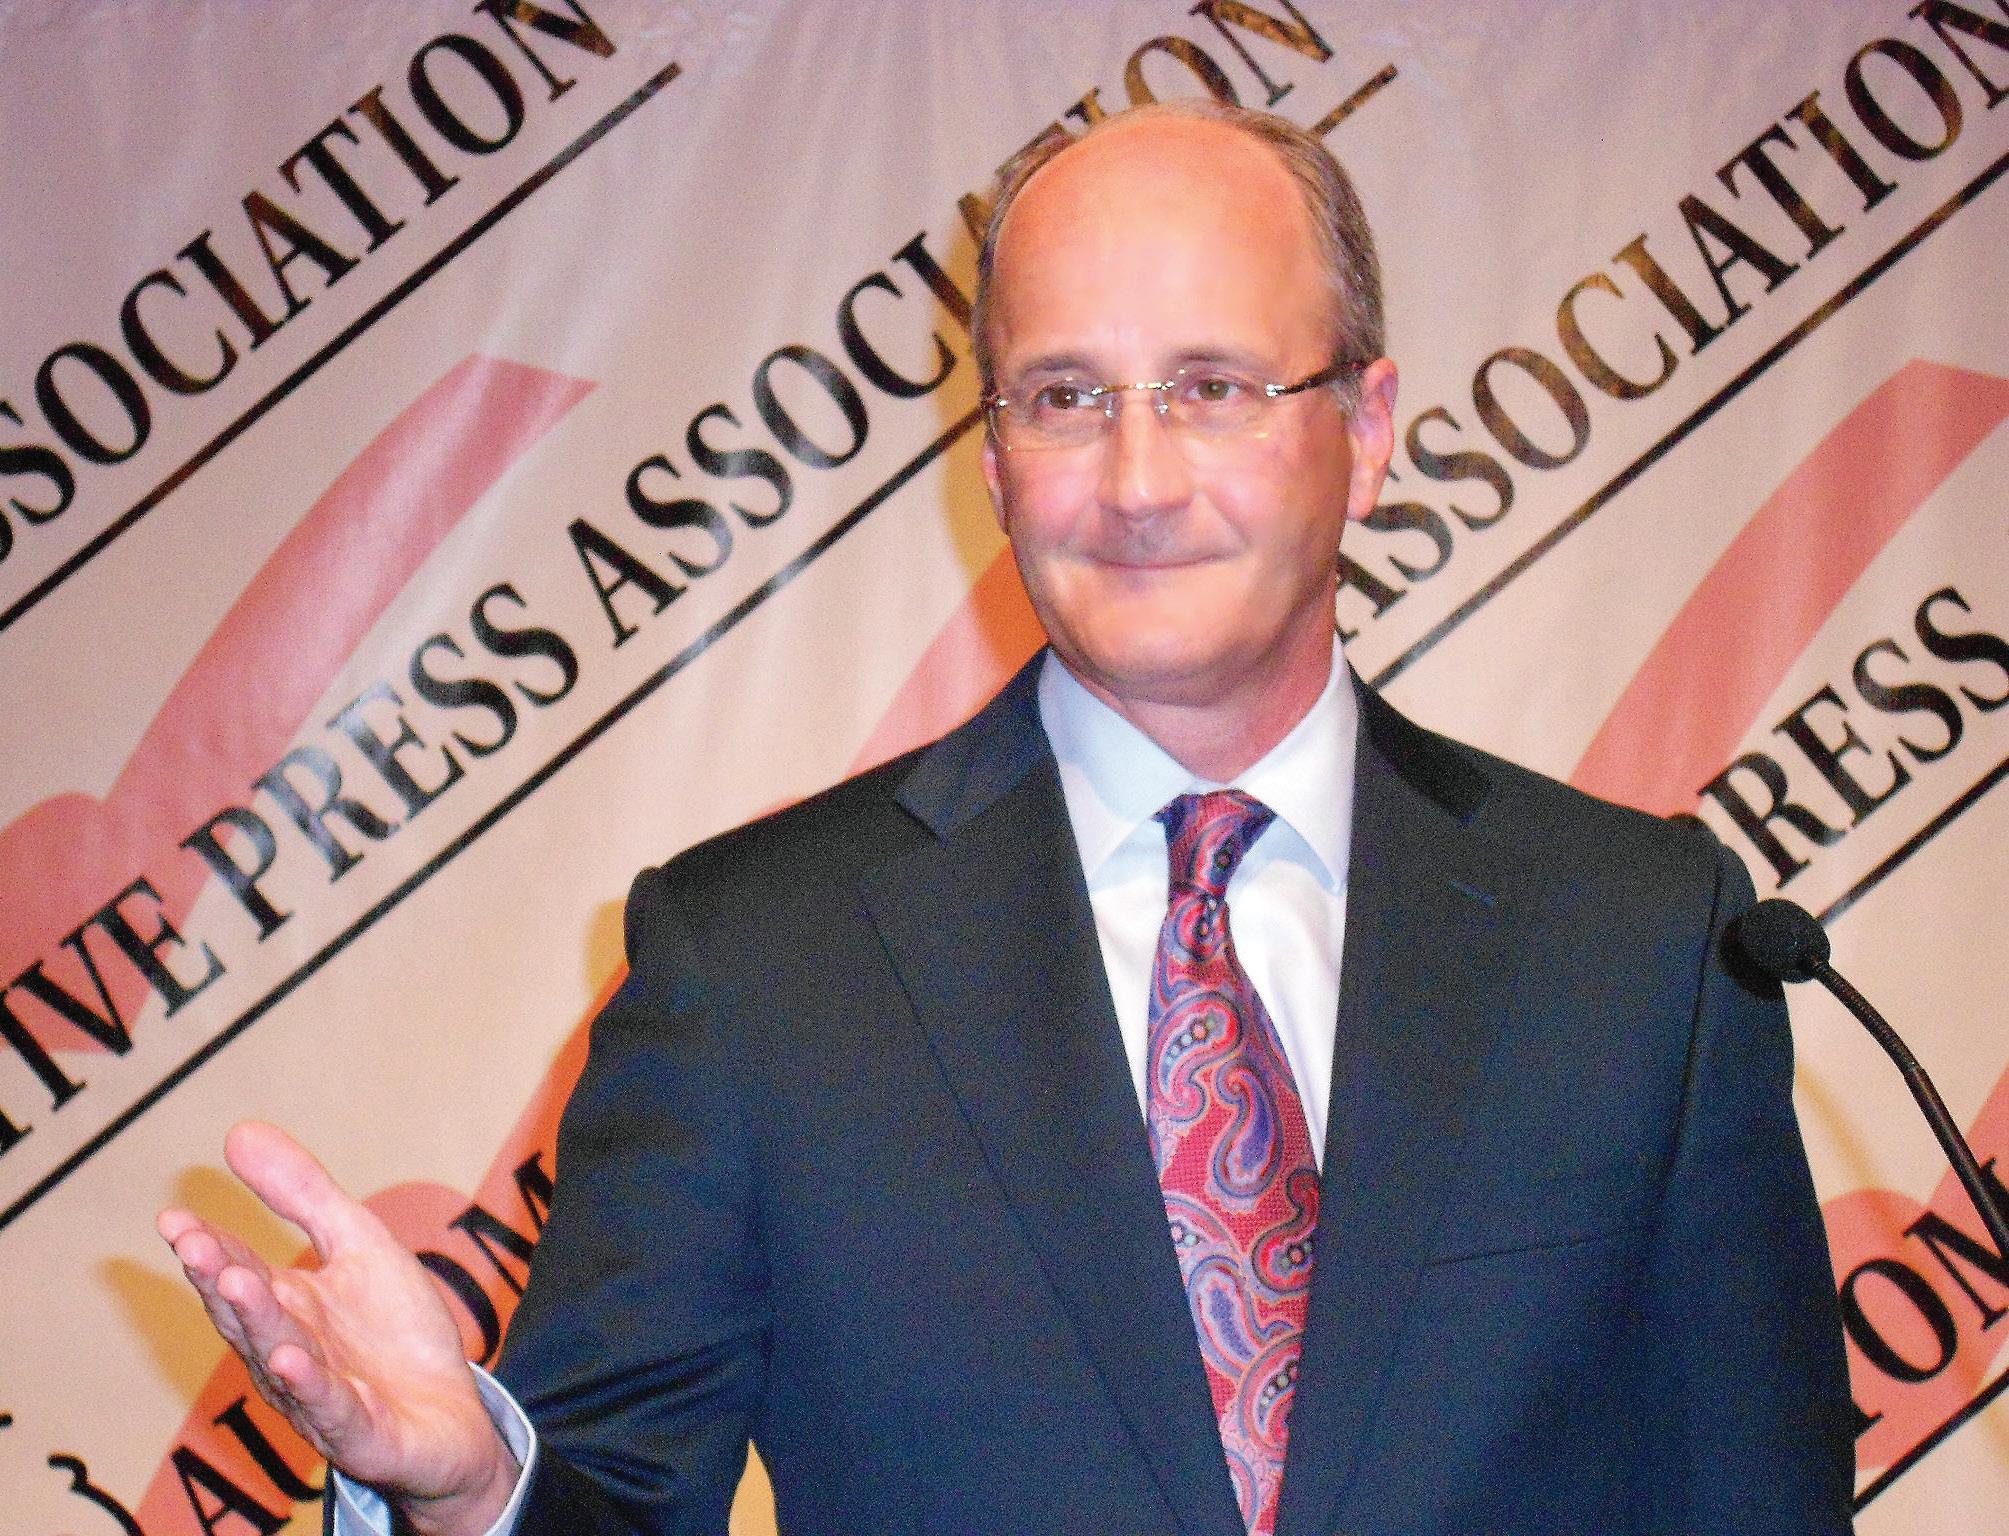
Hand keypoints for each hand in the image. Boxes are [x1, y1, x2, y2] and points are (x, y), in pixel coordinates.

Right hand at [159, 1122, 519, 1535]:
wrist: (449, 1414)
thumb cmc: (395, 1332)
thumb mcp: (359, 1244)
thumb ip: (304, 1194)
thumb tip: (238, 1131)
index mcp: (285, 1307)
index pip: (237, 1271)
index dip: (207, 1247)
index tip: (173, 1219)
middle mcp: (288, 1351)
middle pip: (249, 1313)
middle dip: (223, 1278)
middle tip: (196, 1245)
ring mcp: (319, 1395)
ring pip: (280, 1357)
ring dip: (258, 1322)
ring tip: (236, 1281)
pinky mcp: (359, 1431)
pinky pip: (330, 1409)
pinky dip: (311, 1386)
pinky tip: (293, 1359)